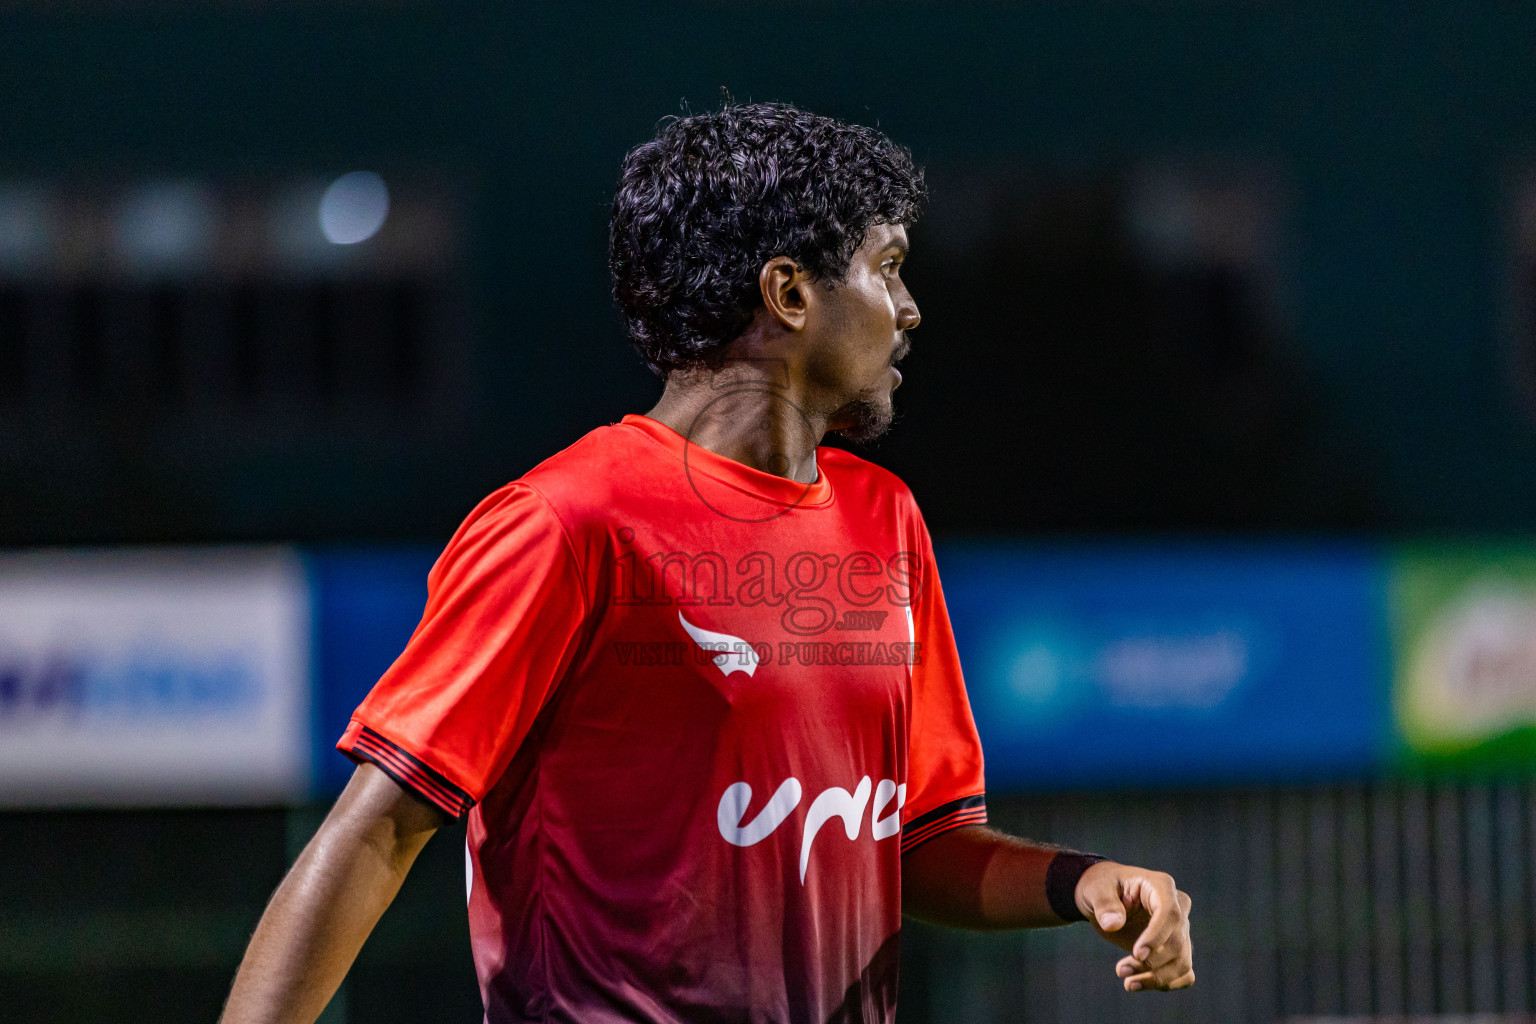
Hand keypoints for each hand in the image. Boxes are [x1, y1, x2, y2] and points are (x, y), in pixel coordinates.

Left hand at [1074, 861, 1193, 991]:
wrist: (1104, 897)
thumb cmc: (1101, 887)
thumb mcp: (1095, 889)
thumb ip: (1104, 903)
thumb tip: (1113, 924)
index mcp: (1161, 886)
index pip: (1170, 914)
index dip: (1157, 937)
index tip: (1137, 954)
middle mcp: (1178, 907)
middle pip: (1177, 943)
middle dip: (1150, 963)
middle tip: (1120, 970)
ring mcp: (1180, 929)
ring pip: (1182, 962)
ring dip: (1157, 978)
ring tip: (1128, 983)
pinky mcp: (1176, 948)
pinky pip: (1184, 973)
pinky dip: (1167, 983)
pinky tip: (1141, 984)